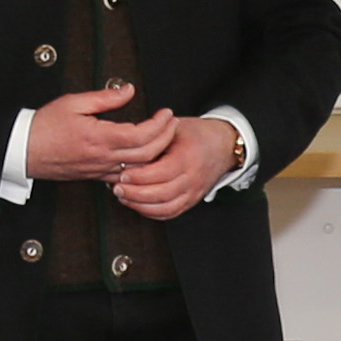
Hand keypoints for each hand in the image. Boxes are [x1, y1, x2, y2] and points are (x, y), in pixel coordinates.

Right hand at [19, 86, 174, 185]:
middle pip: (147, 154)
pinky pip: (125, 175)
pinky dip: (140, 166)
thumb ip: (104, 98)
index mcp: (99, 137)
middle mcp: (103, 157)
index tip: (166, 113)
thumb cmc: (43, 127)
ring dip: (156, 154)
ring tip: (164, 137)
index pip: (141, 135)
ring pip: (139, 168)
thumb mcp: (73, 102)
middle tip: (172, 123)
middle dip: (166, 138)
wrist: (23, 150)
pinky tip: (145, 156)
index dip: (159, 125)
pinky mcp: (96, 176)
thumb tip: (127, 91)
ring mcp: (100, 170)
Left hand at [112, 112, 245, 218]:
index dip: (139, 176)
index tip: (122, 173)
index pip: (161, 173)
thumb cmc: (196, 134)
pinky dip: (152, 212)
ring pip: (166, 208)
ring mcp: (194, 192)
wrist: (223, 145)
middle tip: (117, 188)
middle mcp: (193, 178)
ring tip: (124, 197)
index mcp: (188, 157)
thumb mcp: (174, 128)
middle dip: (135, 194)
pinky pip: (171, 213)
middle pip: (162, 194)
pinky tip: (138, 205)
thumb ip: (153, 138)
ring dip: (141, 206)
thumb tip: (127, 149)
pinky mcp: (192, 200)